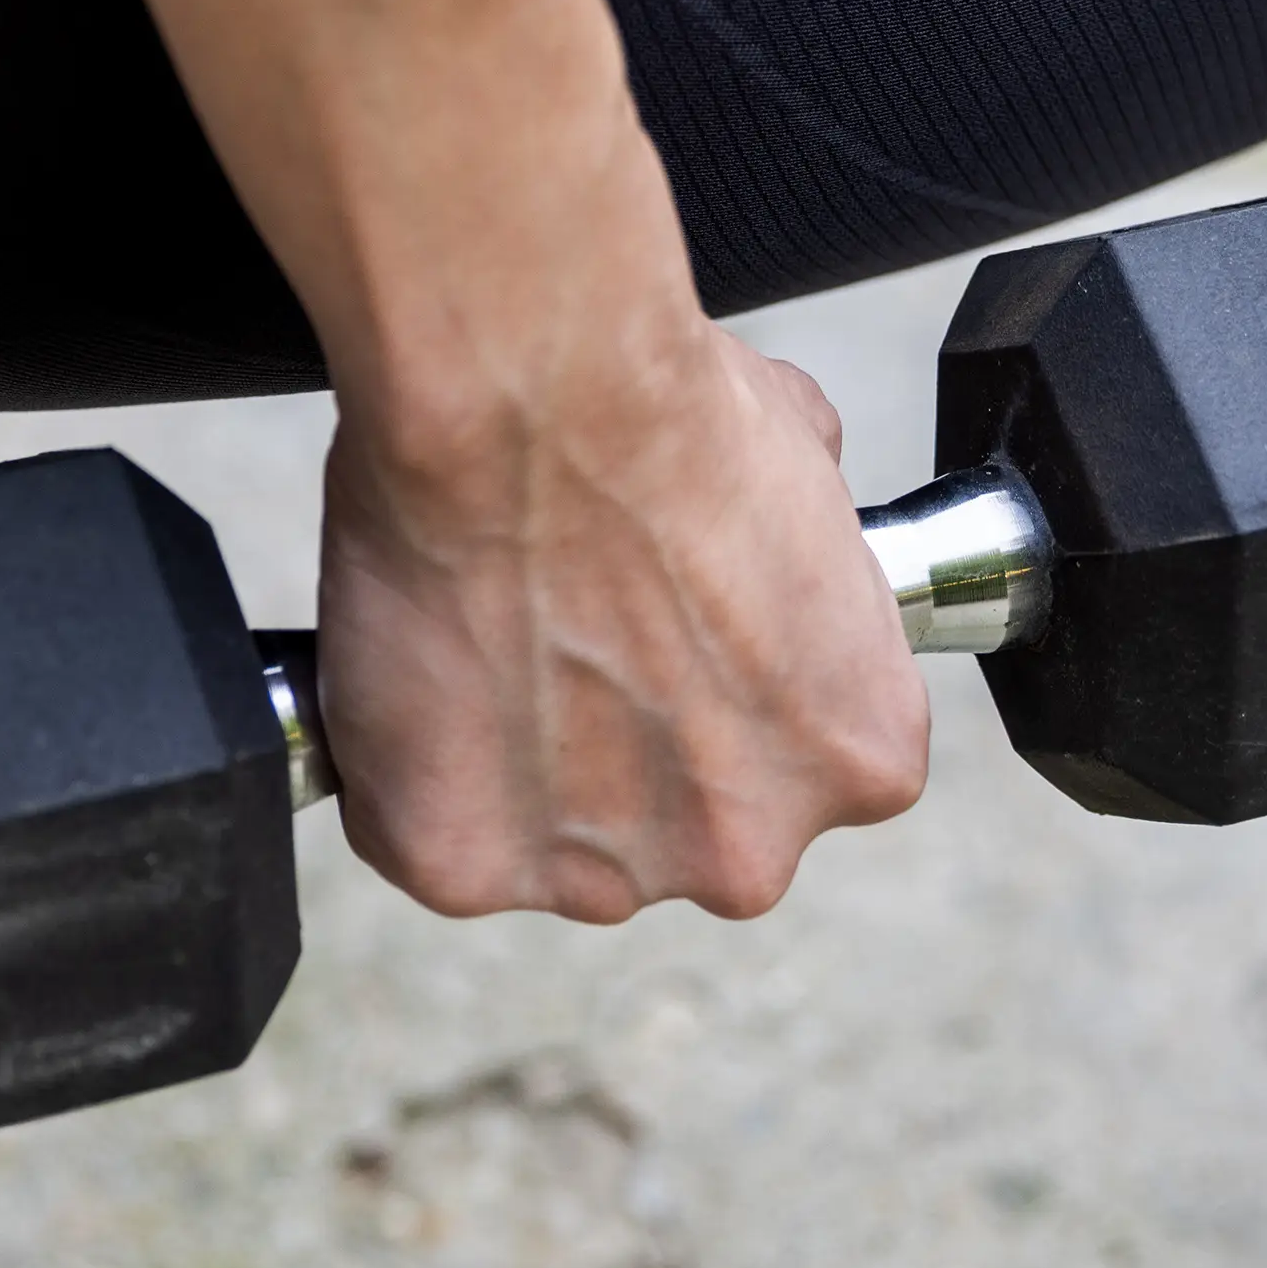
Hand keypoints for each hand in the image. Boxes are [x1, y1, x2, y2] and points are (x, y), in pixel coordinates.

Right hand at [315, 315, 929, 923]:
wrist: (523, 392)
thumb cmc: (657, 409)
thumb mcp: (808, 471)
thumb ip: (811, 564)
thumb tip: (778, 543)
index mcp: (856, 758)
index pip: (796, 767)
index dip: (721, 695)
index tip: (668, 637)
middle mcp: (748, 852)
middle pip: (679, 829)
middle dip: (626, 756)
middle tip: (570, 635)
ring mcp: (600, 875)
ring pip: (552, 845)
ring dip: (520, 773)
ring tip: (488, 634)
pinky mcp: (460, 866)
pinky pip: (430, 838)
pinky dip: (410, 772)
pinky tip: (424, 664)